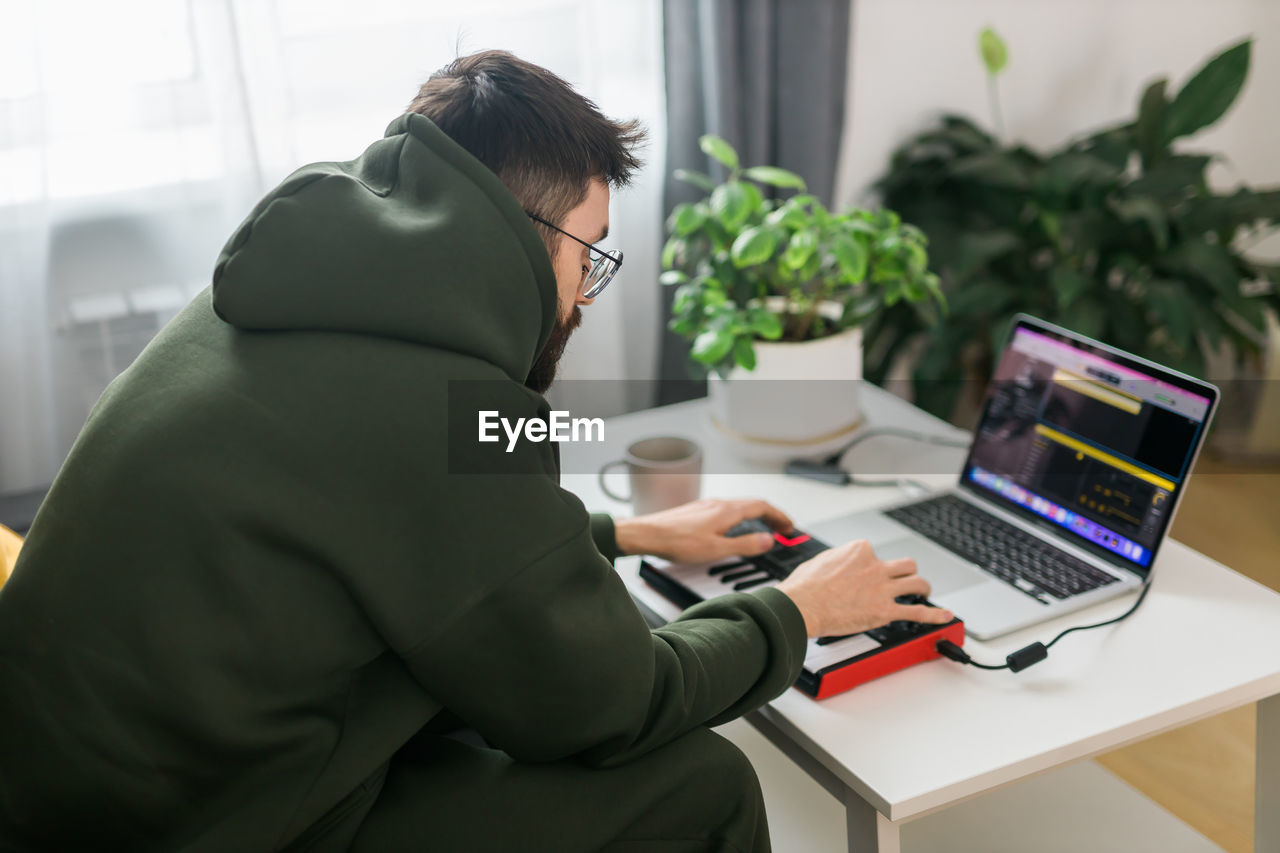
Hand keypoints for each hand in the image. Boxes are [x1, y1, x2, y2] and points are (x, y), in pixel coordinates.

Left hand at [614, 498, 792, 563]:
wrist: (647, 534)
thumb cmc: (677, 542)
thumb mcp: (717, 549)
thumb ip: (745, 545)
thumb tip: (768, 540)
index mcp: (727, 510)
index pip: (762, 506)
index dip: (779, 516)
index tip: (789, 527)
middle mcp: (718, 503)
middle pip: (752, 504)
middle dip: (771, 516)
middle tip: (782, 529)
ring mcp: (707, 506)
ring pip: (739, 507)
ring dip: (755, 516)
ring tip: (763, 529)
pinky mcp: (697, 511)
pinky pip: (726, 510)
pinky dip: (740, 518)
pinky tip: (734, 529)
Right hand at [776, 540, 953, 636]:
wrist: (802, 606)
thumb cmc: (804, 587)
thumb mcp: (820, 561)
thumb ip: (837, 560)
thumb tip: (838, 565)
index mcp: (859, 551)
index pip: (875, 553)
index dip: (873, 564)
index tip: (869, 573)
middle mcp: (875, 566)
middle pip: (905, 565)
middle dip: (907, 572)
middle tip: (907, 579)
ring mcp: (882, 588)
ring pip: (916, 583)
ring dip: (923, 588)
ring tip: (925, 592)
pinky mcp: (885, 610)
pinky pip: (918, 612)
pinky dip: (935, 614)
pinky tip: (945, 616)